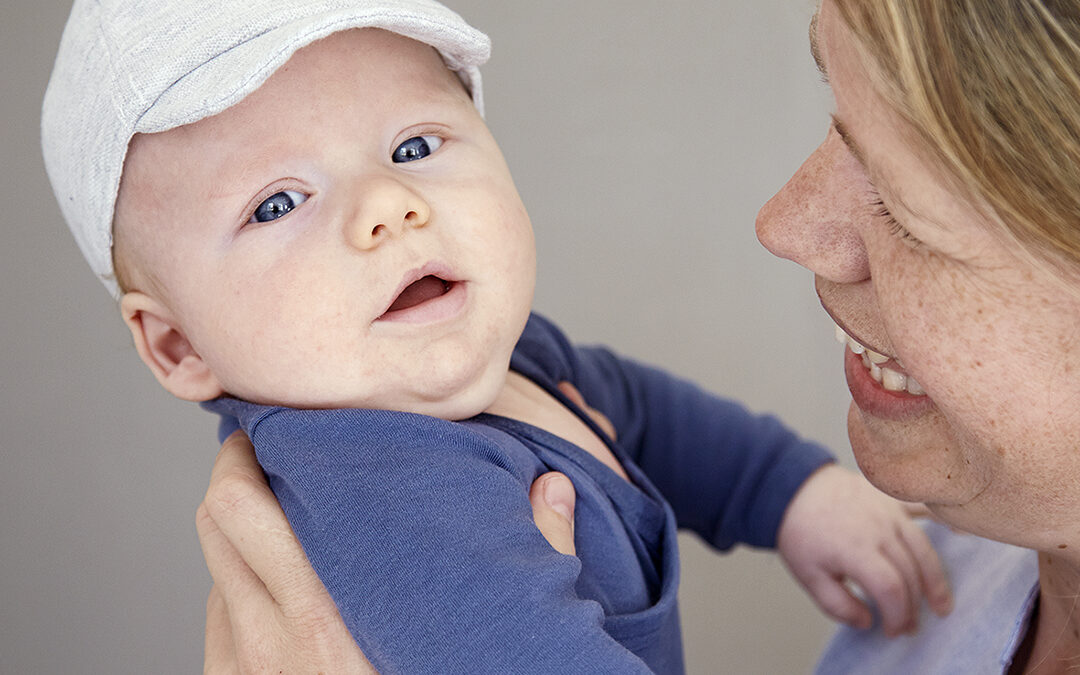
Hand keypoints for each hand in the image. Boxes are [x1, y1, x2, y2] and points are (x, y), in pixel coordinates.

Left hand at [198, 431, 576, 672]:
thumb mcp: (488, 649)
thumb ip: (533, 557)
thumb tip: (554, 490)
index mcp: (324, 615)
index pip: (242, 508)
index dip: (246, 453)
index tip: (272, 425)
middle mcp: (271, 639)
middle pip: (216, 520)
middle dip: (235, 473)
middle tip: (268, 451)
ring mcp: (248, 669)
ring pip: (214, 567)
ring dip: (242, 533)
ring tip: (285, 518)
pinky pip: (218, 618)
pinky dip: (240, 589)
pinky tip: (283, 587)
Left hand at [776, 464, 952, 636]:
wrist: (793, 488)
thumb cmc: (801, 533)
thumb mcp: (808, 575)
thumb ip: (838, 605)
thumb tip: (868, 621)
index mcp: (855, 548)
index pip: (891, 588)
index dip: (898, 615)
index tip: (893, 630)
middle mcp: (878, 528)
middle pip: (910, 573)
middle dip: (913, 606)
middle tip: (910, 626)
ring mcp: (888, 511)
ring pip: (923, 549)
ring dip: (935, 579)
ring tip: (941, 604)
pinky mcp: (892, 499)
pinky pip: (924, 509)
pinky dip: (944, 521)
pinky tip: (962, 532)